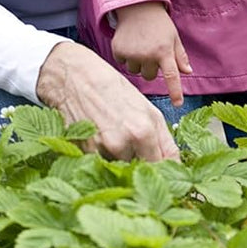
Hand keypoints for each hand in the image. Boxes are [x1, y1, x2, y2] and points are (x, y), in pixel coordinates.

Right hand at [35, 41, 179, 161]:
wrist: (74, 77)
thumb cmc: (111, 88)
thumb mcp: (146, 108)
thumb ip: (162, 138)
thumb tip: (172, 162)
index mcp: (145, 131)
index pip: (164, 165)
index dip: (167, 169)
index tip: (167, 170)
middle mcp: (126, 143)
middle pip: (142, 169)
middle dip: (143, 165)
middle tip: (136, 151)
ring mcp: (104, 149)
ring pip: (121, 169)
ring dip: (121, 162)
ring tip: (113, 139)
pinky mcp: (86, 152)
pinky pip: (102, 165)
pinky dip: (103, 158)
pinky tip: (99, 138)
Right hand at [111, 2, 192, 104]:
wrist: (137, 7)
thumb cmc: (159, 24)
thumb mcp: (173, 37)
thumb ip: (180, 56)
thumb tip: (188, 72)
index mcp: (164, 51)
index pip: (172, 76)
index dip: (175, 91)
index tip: (178, 104)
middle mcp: (148, 54)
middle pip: (150, 76)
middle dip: (151, 67)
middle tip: (151, 51)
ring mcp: (132, 53)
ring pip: (136, 72)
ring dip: (138, 63)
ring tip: (140, 46)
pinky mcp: (119, 51)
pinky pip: (123, 64)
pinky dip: (126, 57)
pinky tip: (130, 44)